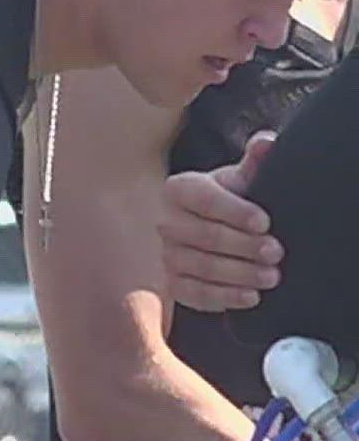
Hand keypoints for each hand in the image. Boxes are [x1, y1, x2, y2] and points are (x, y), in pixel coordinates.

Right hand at [158, 132, 282, 311]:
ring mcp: (165, 254)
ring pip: (201, 267)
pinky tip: (250, 296)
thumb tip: (267, 142)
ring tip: (271, 276)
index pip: (204, 200)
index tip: (265, 222)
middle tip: (276, 252)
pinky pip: (194, 293)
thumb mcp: (238, 180)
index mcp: (178, 189)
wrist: (205, 228)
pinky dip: (224, 297)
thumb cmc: (225, 201)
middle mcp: (164, 221)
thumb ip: (254, 161)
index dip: (235, 212)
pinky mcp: (171, 283)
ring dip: (239, 274)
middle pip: (204, 236)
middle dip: (243, 246)